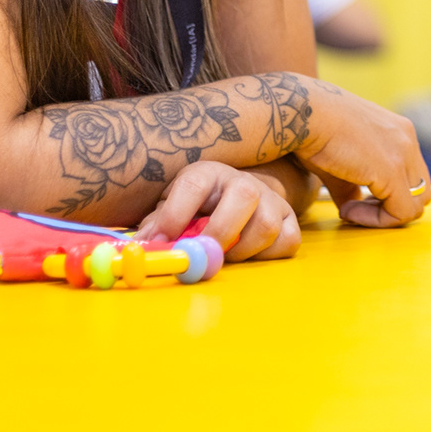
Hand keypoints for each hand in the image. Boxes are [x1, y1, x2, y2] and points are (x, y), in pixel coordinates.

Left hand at [135, 161, 300, 260]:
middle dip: (220, 232)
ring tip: (225, 257)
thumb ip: (158, 224)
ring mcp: (271, 200)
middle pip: (244, 196)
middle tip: (202, 257)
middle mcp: (243, 181)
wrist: (242, 195)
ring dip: (243, 250)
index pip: (194, 185)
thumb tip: (139, 246)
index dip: (175, 214)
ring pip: (267, 225)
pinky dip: (267, 255)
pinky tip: (249, 254)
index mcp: (208, 174)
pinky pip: (287, 241)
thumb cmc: (200, 206)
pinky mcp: (290, 219)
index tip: (160, 242)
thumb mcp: (175, 206)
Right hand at [293, 83, 430, 227]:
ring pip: (416, 205)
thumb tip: (350, 207)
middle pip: (421, 192)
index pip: (413, 177)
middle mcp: (408, 139)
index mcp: (399, 132)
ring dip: (384, 217)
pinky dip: (376, 221)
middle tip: (356, 209)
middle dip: (391, 209)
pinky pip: (401, 212)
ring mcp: (403, 153)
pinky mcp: (392, 170)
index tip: (356, 202)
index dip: (388, 198)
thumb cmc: (313, 130)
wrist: (303, 112)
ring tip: (349, 211)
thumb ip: (352, 186)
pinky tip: (347, 211)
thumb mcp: (341, 160)